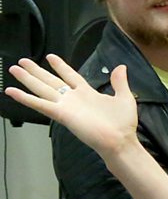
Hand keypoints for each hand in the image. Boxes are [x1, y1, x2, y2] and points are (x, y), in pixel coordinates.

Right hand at [5, 55, 139, 156]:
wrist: (120, 141)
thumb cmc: (123, 124)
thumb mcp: (124, 98)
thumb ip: (119, 82)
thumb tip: (121, 67)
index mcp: (88, 93)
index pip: (70, 75)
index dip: (60, 66)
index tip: (50, 57)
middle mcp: (74, 98)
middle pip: (51, 80)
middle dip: (36, 71)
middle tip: (22, 61)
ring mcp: (66, 106)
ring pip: (42, 89)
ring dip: (27, 79)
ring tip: (14, 69)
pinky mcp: (61, 114)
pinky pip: (40, 104)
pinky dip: (25, 98)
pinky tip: (12, 91)